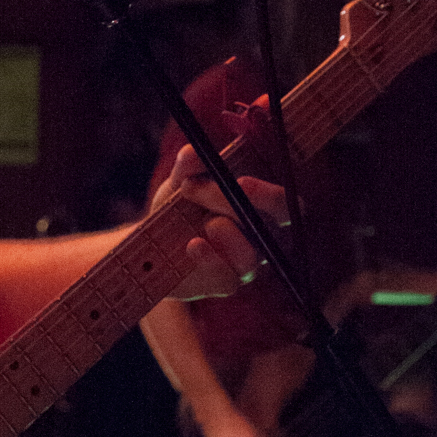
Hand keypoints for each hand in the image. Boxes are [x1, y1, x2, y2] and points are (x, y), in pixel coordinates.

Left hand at [153, 144, 287, 301]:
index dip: (270, 196)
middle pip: (272, 230)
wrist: (151, 242)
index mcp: (260, 209)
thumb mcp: (180, 182)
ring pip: (251, 258)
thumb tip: (192, 152)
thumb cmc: (178, 207)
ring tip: (204, 223)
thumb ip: (188, 167)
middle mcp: (260, 238)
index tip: (241, 181)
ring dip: (227, 237)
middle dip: (240, 210)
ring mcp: (244, 264)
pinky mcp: (224, 284)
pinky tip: (193, 245)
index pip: (285, 205)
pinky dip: (209, 260)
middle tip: (210, 192)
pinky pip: (227, 278)